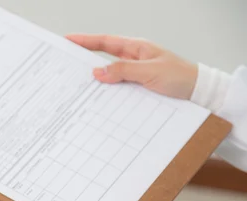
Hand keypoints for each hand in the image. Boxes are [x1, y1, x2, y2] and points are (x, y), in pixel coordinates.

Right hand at [66, 34, 197, 99]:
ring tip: (74, 84)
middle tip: (64, 63)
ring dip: (93, 80)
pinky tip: (96, 98)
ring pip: (107, 75)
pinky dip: (105, 92)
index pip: (104, 42)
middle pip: (102, 58)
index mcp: (135, 49)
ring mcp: (133, 74)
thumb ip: (124, 71)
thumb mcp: (150, 72)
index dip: (85, 41)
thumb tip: (98, 72)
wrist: (198, 93)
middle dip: (83, 59)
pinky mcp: (136, 88)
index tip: (67, 41)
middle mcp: (132, 60)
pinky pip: (116, 88)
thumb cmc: (181, 78)